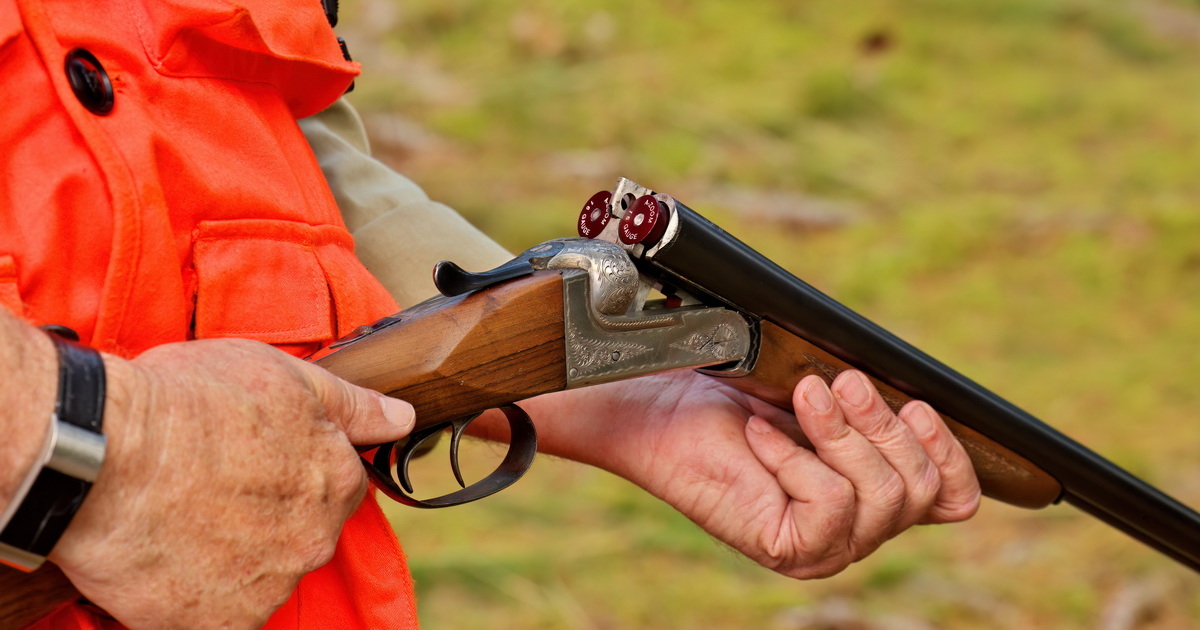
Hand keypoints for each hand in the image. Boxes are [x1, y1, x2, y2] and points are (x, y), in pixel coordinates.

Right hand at [48, 339, 414, 628]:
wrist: (103, 455)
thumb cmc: (189, 402)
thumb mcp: (284, 376)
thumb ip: (352, 405)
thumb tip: (401, 418)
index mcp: (339, 482)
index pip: (339, 485)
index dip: (295, 468)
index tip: (254, 457)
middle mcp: (315, 541)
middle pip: (302, 532)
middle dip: (266, 513)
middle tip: (211, 484)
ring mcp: (268, 586)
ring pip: (260, 574)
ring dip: (232, 554)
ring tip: (181, 517)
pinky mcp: (218, 624)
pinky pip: (217, 613)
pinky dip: (196, 592)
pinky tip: (169, 553)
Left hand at [536, 369, 979, 578]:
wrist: (657, 407)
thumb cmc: (729, 394)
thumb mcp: (816, 390)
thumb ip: (868, 401)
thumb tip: (913, 390)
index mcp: (870, 493)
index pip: (953, 500)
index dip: (951, 453)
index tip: (919, 404)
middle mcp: (855, 530)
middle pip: (923, 492)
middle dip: (885, 425)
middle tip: (837, 382)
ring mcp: (823, 548)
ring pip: (884, 497)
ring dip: (843, 432)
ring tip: (802, 395)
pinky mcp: (789, 550)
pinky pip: (832, 504)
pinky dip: (799, 458)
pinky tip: (761, 435)